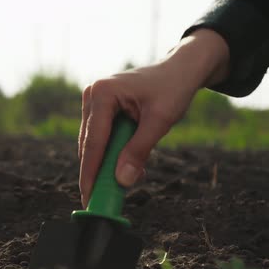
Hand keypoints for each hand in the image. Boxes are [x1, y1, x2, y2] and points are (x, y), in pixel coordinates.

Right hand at [78, 29, 229, 207]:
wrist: (181, 69)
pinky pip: (101, 136)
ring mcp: (94, 100)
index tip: (88, 197)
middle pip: (90, 143)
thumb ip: (139, 150)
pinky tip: (129, 163)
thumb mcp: (160, 121)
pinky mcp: (100, 107)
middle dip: (98, 171)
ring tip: (126, 179)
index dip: (90, 172)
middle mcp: (92, 94)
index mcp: (102, 93)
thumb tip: (122, 181)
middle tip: (101, 198)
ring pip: (94, 142)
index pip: (93, 141)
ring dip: (108, 162)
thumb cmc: (172, 89)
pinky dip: (114, 152)